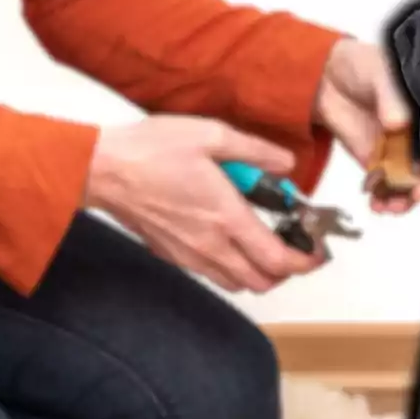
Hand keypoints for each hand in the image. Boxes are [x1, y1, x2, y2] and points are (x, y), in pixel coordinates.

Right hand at [83, 116, 324, 292]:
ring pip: (236, 282)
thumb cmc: (152, 150)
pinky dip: (230, 266)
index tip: (318, 252)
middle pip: (261, 281)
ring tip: (264, 242)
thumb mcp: (211, 135)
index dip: (306, 261)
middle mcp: (210, 245)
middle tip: (294, 245)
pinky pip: (211, 274)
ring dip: (258, 271)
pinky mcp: (171, 255)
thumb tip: (286, 163)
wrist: (101, 170)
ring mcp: (189, 255)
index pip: (278, 259)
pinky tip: (229, 237)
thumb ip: (255, 151)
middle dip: (286, 271)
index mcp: (226, 218)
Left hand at [315, 38, 419, 212]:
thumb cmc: (362, 67)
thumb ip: (391, 96)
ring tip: (392, 206)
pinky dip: (384, 200)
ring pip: (412, 184)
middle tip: (418, 193)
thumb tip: (399, 122)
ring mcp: (400, 153)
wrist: (325, 78)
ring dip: (406, 200)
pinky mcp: (378, 165)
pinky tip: (376, 204)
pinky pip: (387, 189)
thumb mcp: (381, 73)